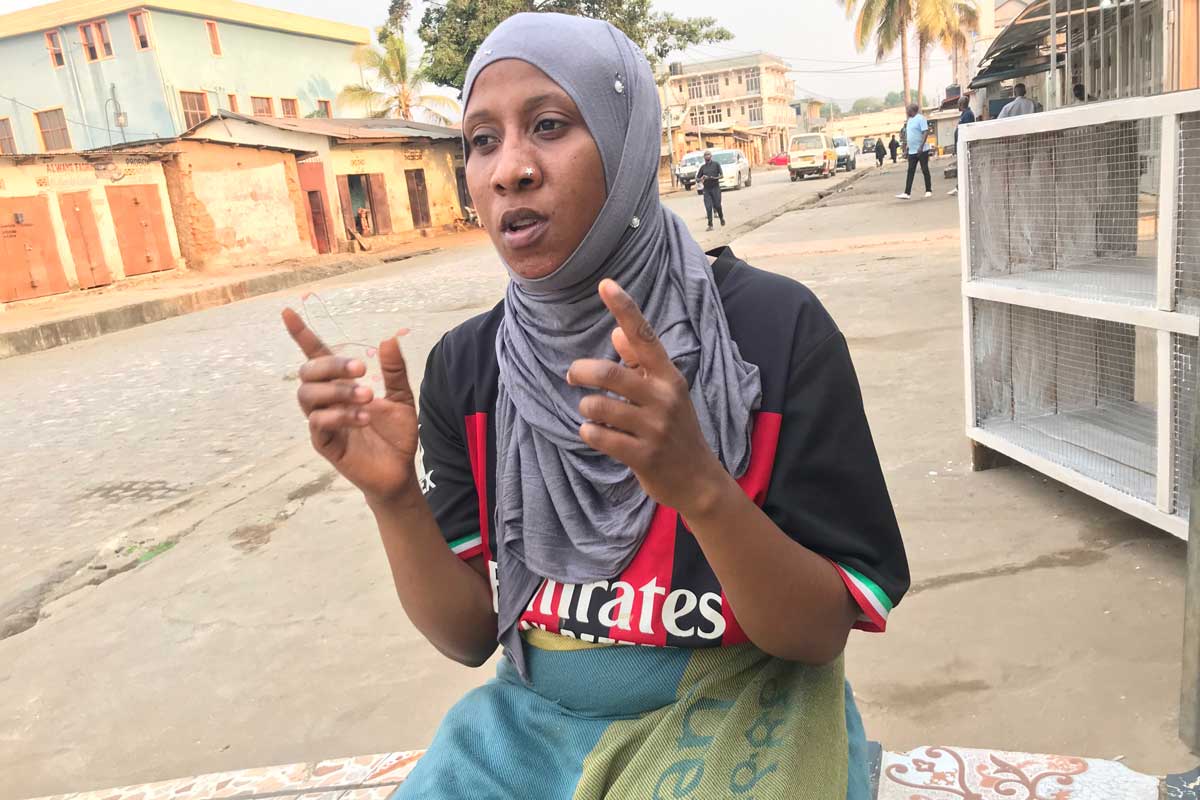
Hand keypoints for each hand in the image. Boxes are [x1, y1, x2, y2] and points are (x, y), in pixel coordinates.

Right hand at [282, 308, 419, 504]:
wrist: (400, 471)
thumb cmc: (396, 434)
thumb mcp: (402, 398)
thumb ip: (395, 371)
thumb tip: (389, 340)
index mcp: (342, 385)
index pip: (316, 355)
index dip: (301, 334)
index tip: (288, 312)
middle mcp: (327, 400)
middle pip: (308, 372)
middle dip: (331, 366)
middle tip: (361, 369)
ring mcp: (323, 422)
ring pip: (308, 396)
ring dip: (338, 391)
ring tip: (367, 397)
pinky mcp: (325, 444)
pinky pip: (318, 423)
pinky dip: (339, 415)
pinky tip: (363, 418)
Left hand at [566, 280, 732, 516]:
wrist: (698, 480)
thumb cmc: (676, 429)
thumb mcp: (666, 392)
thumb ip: (641, 364)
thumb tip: (615, 333)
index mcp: (669, 376)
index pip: (644, 336)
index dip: (624, 309)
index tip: (605, 284)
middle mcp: (664, 397)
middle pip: (609, 373)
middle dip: (581, 372)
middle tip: (573, 376)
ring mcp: (655, 428)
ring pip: (598, 406)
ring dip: (586, 408)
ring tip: (592, 414)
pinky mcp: (643, 455)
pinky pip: (599, 436)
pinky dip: (589, 433)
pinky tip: (596, 434)